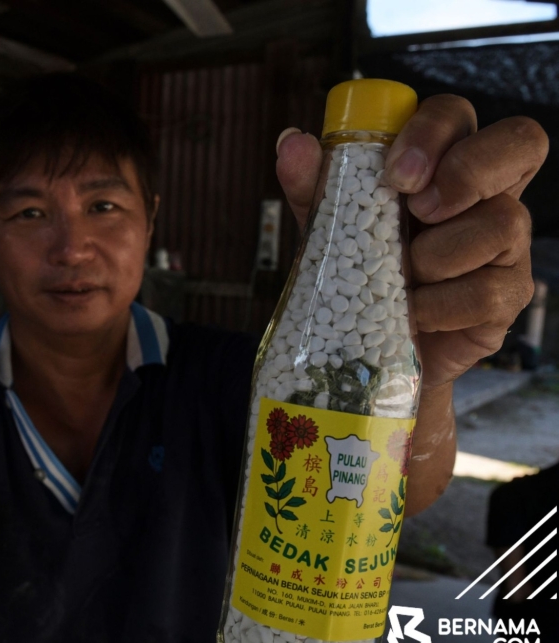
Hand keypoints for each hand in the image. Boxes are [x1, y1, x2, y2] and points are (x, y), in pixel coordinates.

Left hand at [275, 95, 547, 388]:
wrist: (369, 354)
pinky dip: (438, 306)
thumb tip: (292, 141)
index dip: (433, 130)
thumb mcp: (327, 230)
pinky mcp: (508, 296)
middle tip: (418, 209)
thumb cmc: (356, 278)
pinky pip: (487, 292)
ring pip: (502, 222)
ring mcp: (507, 244)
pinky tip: (411, 315)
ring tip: (400, 279)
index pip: (458, 115)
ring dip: (437, 254)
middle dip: (467, 170)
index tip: (394, 173)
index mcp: (441, 164)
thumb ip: (314, 187)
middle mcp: (485, 193)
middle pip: (522, 141)